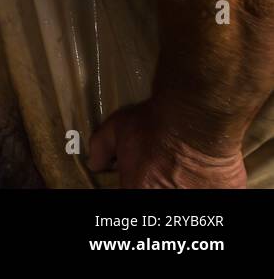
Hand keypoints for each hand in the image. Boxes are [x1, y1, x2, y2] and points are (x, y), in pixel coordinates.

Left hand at [89, 98, 246, 187]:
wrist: (196, 119)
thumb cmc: (154, 124)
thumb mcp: (115, 129)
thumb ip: (100, 148)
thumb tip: (95, 163)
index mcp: (137, 190)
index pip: (130, 193)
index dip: (134, 185)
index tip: (140, 177)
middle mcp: (166, 200)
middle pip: (157, 195)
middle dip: (160, 184)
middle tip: (166, 171)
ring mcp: (198, 200)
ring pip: (187, 195)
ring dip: (185, 186)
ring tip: (186, 171)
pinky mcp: (225, 195)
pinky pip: (216, 194)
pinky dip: (210, 186)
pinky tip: (207, 175)